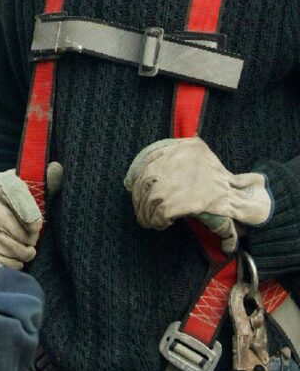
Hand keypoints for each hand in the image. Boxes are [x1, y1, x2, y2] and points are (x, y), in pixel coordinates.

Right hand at [0, 169, 43, 268]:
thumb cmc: (5, 196)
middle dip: (30, 241)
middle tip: (32, 239)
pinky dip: (11, 264)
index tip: (37, 226)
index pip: (21, 204)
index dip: (34, 220)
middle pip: (19, 234)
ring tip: (26, 250)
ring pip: (10, 250)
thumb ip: (42, 180)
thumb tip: (58, 169)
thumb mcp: (20, 183)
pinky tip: (13, 257)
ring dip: (23, 254)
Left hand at [124, 137, 270, 251]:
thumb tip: (133, 178)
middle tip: (140, 209)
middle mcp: (184, 159)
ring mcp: (185, 180)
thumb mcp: (199, 158)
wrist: (240, 199)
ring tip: (149, 220)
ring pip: (151, 197)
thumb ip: (173, 161)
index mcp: (188, 147)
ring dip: (146, 212)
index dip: (136, 172)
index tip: (130, 184)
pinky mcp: (187, 201)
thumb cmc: (218, 182)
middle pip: (147, 178)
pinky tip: (160, 224)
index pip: (150, 155)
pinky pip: (161, 212)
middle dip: (140, 196)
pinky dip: (156, 220)